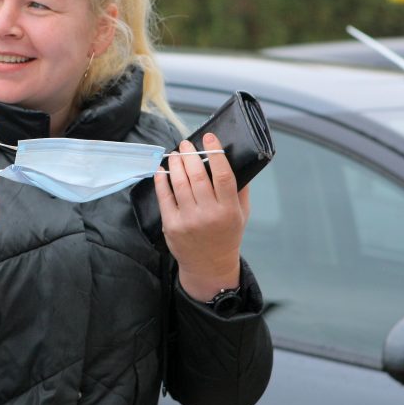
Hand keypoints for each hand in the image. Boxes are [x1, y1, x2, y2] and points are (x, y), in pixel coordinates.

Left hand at [153, 133, 249, 301]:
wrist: (209, 266)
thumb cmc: (227, 235)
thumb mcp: (242, 214)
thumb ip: (241, 189)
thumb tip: (238, 160)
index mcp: (229, 210)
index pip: (222, 175)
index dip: (216, 153)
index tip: (209, 138)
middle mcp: (209, 214)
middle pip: (197, 176)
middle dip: (190, 155)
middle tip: (185, 144)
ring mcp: (188, 220)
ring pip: (179, 183)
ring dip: (175, 164)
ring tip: (175, 154)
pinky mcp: (172, 225)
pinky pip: (164, 197)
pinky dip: (162, 180)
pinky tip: (162, 170)